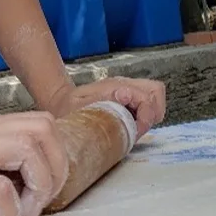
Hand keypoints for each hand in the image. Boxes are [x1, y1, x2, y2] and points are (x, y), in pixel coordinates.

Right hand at [0, 111, 69, 215]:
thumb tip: (34, 180)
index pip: (42, 122)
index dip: (55, 157)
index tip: (39, 190)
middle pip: (43, 129)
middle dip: (55, 170)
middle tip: (35, 203)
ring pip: (28, 150)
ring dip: (36, 189)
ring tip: (17, 214)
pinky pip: (1, 188)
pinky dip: (9, 212)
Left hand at [45, 77, 165, 138]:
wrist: (60, 102)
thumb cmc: (68, 106)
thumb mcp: (79, 106)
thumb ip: (101, 102)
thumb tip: (125, 94)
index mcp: (115, 86)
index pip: (146, 96)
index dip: (145, 114)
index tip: (136, 129)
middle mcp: (124, 85)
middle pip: (156, 91)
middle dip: (153, 113)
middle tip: (138, 129)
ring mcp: (127, 91)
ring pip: (154, 97)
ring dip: (150, 115)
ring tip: (135, 128)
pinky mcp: (127, 98)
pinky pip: (146, 104)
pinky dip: (145, 116)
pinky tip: (130, 126)